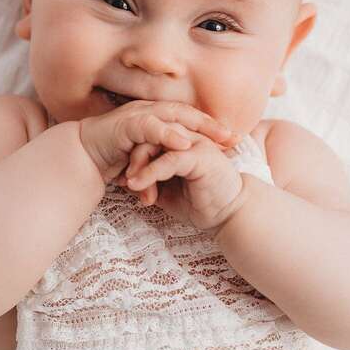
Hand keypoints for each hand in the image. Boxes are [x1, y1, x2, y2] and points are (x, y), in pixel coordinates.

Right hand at [79, 100, 239, 185]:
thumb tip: (185, 165)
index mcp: (156, 118)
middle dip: (211, 125)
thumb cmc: (114, 158)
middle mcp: (149, 112)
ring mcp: (138, 115)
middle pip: (187, 113)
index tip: (234, 140)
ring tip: (217, 138)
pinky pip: (150, 127)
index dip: (211, 128)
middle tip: (233, 138)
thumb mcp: (146, 157)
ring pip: (172, 116)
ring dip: (196, 126)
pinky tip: (184, 143)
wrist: (83, 157)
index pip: (188, 119)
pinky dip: (168, 134)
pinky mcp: (126, 125)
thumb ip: (163, 156)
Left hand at [121, 128, 246, 232]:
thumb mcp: (167, 190)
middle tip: (123, 181)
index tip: (120, 175)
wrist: (229, 216)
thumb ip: (150, 179)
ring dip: (138, 164)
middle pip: (149, 133)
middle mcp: (188, 135)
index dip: (132, 153)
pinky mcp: (199, 156)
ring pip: (156, 142)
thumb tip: (126, 179)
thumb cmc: (200, 202)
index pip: (150, 134)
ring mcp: (195, 143)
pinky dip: (149, 172)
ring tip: (128, 183)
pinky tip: (136, 185)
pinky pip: (168, 160)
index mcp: (181, 139)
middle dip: (132, 157)